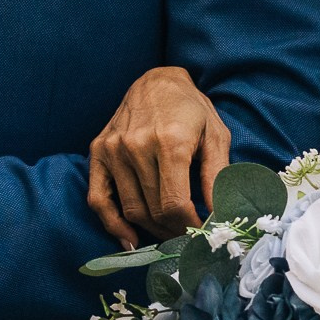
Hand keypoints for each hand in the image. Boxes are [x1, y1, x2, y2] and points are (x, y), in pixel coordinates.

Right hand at [87, 67, 230, 246]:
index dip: (189, 226)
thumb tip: (220, 214)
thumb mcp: (216, 136)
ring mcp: (113, 149)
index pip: (175, 204)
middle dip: (174, 230)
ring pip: (131, 209)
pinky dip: (112, 224)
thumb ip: (218, 175)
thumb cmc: (192, 110)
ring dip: (152, 229)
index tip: (201, 233)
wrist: (156, 81)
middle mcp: (137, 145)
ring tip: (169, 233)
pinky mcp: (98, 151)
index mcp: (170, 141)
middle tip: (188, 235)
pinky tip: (130, 238)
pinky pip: (98, 198)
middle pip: (153, 210)